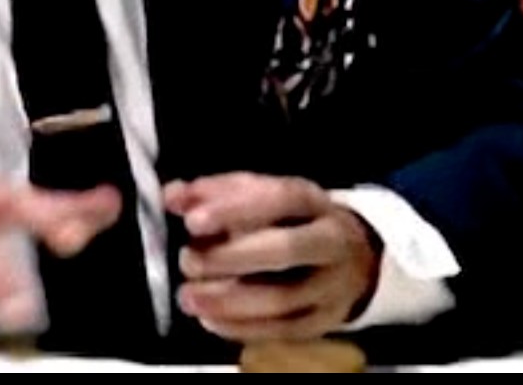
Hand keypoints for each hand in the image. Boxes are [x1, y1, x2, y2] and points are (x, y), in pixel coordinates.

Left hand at [165, 173, 381, 341]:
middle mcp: (330, 242)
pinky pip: (283, 331)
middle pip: (286, 251)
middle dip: (231, 258)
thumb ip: (211, 193)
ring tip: (189, 296)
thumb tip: (172, 197)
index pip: (279, 199)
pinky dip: (241, 328)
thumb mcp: (254, 194)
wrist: (349, 256)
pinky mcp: (324, 321)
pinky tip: (209, 319)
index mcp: (311, 201)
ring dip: (229, 301)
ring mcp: (332, 286)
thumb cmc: (287, 220)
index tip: (191, 221)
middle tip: (188, 260)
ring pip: (284, 300)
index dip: (234, 210)